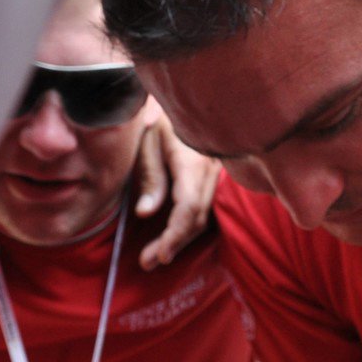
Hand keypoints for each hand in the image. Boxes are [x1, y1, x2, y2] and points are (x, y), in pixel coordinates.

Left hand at [132, 109, 218, 269]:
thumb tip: (146, 213)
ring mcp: (215, 175)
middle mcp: (210, 171)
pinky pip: (204, 208)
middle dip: (174, 243)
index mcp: (193, 161)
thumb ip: (150, 177)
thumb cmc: (159, 118)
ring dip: (180, 239)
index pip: (188, 207)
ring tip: (155, 256)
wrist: (190, 100)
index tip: (159, 255)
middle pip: (197, 218)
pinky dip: (187, 227)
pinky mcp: (212, 178)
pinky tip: (172, 238)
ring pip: (203, 216)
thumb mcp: (148, 142)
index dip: (175, 235)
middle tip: (148, 262)